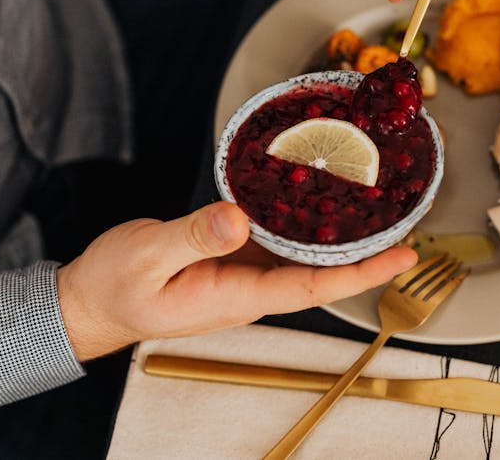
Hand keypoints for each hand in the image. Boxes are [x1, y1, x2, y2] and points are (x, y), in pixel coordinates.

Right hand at [56, 201, 416, 360]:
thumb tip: (238, 216)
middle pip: (321, 273)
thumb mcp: (148, 256)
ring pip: (302, 256)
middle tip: (408, 221)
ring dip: (340, 237)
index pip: (313, 286)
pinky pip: (276, 242)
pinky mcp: (230, 258)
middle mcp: (248, 289)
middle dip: (366, 253)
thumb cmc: (114, 286)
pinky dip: (302, 222)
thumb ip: (193, 236)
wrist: (91, 301)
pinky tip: (315, 197)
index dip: (361, 272)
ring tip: (378, 206)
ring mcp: (241, 275)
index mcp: (235, 296)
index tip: (403, 255)